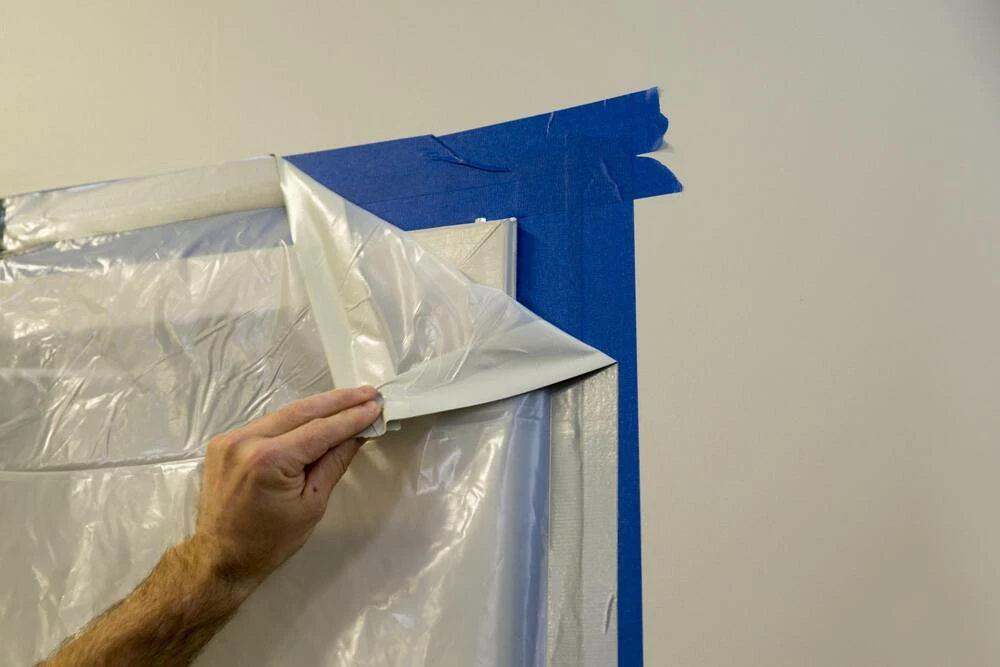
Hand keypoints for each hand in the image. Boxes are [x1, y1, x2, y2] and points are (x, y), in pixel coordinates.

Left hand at [192, 385, 381, 587]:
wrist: (222, 556)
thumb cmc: (271, 540)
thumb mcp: (312, 504)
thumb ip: (334, 462)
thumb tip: (359, 433)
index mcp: (269, 461)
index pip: (320, 430)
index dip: (351, 418)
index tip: (376, 406)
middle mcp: (246, 441)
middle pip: (301, 411)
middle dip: (338, 401)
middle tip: (368, 393)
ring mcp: (231, 438)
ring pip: (284, 413)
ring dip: (318, 407)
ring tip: (350, 400)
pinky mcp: (225, 441)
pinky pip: (268, 423)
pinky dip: (294, 419)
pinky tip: (317, 415)